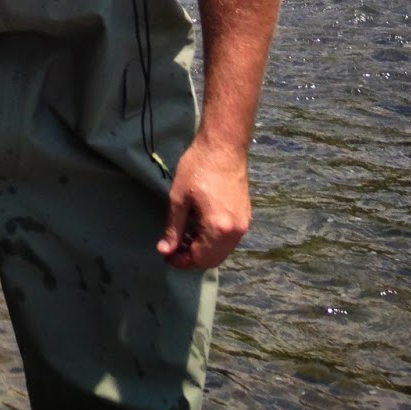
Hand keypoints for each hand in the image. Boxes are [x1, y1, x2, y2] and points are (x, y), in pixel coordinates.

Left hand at [159, 135, 251, 269]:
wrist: (224, 147)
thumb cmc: (198, 168)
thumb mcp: (179, 199)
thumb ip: (173, 228)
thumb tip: (165, 250)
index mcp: (219, 229)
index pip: (200, 258)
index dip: (182, 262)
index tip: (166, 257)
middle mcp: (235, 232)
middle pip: (213, 259)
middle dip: (192, 259)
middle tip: (172, 250)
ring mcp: (244, 225)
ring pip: (222, 251)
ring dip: (203, 251)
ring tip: (182, 240)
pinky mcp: (245, 217)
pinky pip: (228, 240)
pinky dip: (213, 242)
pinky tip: (197, 230)